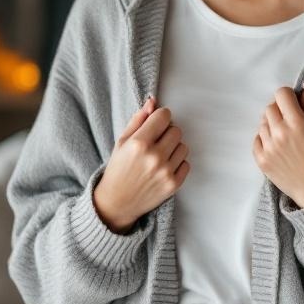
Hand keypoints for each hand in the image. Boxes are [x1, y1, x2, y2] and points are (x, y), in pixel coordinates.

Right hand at [93, 96, 190, 233]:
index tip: (155, 124)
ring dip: (173, 148)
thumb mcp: (122, 141)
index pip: (164, 116)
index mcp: (139, 143)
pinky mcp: (173, 184)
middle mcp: (154, 157)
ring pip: (183, 146)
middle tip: (155, 142)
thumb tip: (153, 101)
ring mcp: (165, 172)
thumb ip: (139, 120)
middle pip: (176, 130)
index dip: (160, 118)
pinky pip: (186, 163)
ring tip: (159, 156)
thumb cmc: (118, 169)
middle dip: (167, 133)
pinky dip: (177, 164)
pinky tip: (163, 168)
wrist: (117, 202)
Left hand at [252, 81, 303, 208]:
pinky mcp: (260, 160)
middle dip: (280, 109)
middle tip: (291, 120)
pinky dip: (264, 139)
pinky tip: (277, 145)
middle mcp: (279, 133)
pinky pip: (256, 139)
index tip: (294, 104)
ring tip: (285, 136)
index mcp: (296, 123)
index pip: (281, 94)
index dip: (288, 96)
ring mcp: (268, 147)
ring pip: (262, 122)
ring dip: (272, 124)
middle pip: (270, 107)